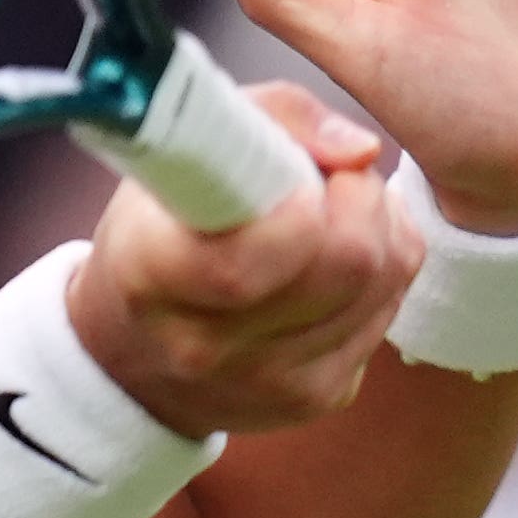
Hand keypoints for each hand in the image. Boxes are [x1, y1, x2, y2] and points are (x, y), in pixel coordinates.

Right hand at [68, 83, 424, 435]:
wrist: (130, 360)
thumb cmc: (155, 233)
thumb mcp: (178, 154)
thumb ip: (270, 118)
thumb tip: (361, 150)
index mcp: (153, 274)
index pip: (260, 252)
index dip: (306, 201)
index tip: (299, 174)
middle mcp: (208, 345)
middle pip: (348, 263)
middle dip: (360, 199)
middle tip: (330, 178)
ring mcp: (269, 382)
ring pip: (383, 284)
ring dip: (379, 229)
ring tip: (334, 211)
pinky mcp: (317, 399)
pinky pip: (387, 315)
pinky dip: (382, 274)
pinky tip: (338, 259)